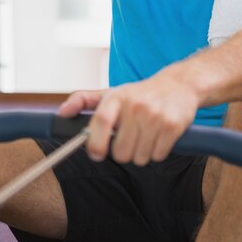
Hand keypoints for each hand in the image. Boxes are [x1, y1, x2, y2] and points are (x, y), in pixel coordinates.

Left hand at [58, 66, 198, 165]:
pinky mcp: (172, 126)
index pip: (101, 121)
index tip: (96, 154)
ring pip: (140, 157)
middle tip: (130, 141)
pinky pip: (158, 156)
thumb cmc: (141, 93)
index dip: (96, 142)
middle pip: (121, 151)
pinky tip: (159, 138)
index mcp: (117, 97)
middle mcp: (135, 106)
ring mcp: (155, 116)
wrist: (179, 84)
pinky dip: (157, 153)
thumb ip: (84, 101)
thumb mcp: (112, 92)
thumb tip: (61, 113)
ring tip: (146, 137)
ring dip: (142, 154)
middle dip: (124, 153)